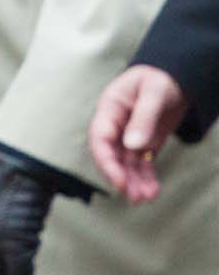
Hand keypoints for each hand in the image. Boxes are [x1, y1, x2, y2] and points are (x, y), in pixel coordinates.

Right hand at [89, 64, 187, 202]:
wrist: (174, 77)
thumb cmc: (160, 79)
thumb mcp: (154, 93)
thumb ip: (143, 118)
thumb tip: (133, 145)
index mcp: (110, 108)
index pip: (100, 137)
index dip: (106, 161)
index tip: (119, 181)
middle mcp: (116, 124)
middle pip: (111, 154)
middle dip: (121, 176)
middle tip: (135, 196)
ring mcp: (129, 134)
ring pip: (126, 163)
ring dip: (135, 181)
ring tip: (147, 197)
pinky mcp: (144, 142)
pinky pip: (141, 163)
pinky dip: (146, 177)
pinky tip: (153, 190)